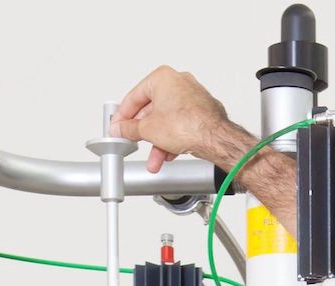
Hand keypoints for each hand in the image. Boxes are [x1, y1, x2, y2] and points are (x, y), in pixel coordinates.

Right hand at [109, 67, 229, 172]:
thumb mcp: (148, 129)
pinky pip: (181, 125)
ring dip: (158, 142)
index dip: (123, 114)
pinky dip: (173, 139)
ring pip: (168, 121)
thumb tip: (121, 128)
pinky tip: (169, 153)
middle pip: (152, 110)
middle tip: (133, 140)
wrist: (216, 139)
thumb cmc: (189, 125)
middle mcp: (179, 83)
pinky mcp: (203, 111)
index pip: (135, 96)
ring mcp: (193, 97)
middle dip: (143, 132)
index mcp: (163, 78)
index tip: (118, 125)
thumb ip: (130, 129)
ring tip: (154, 158)